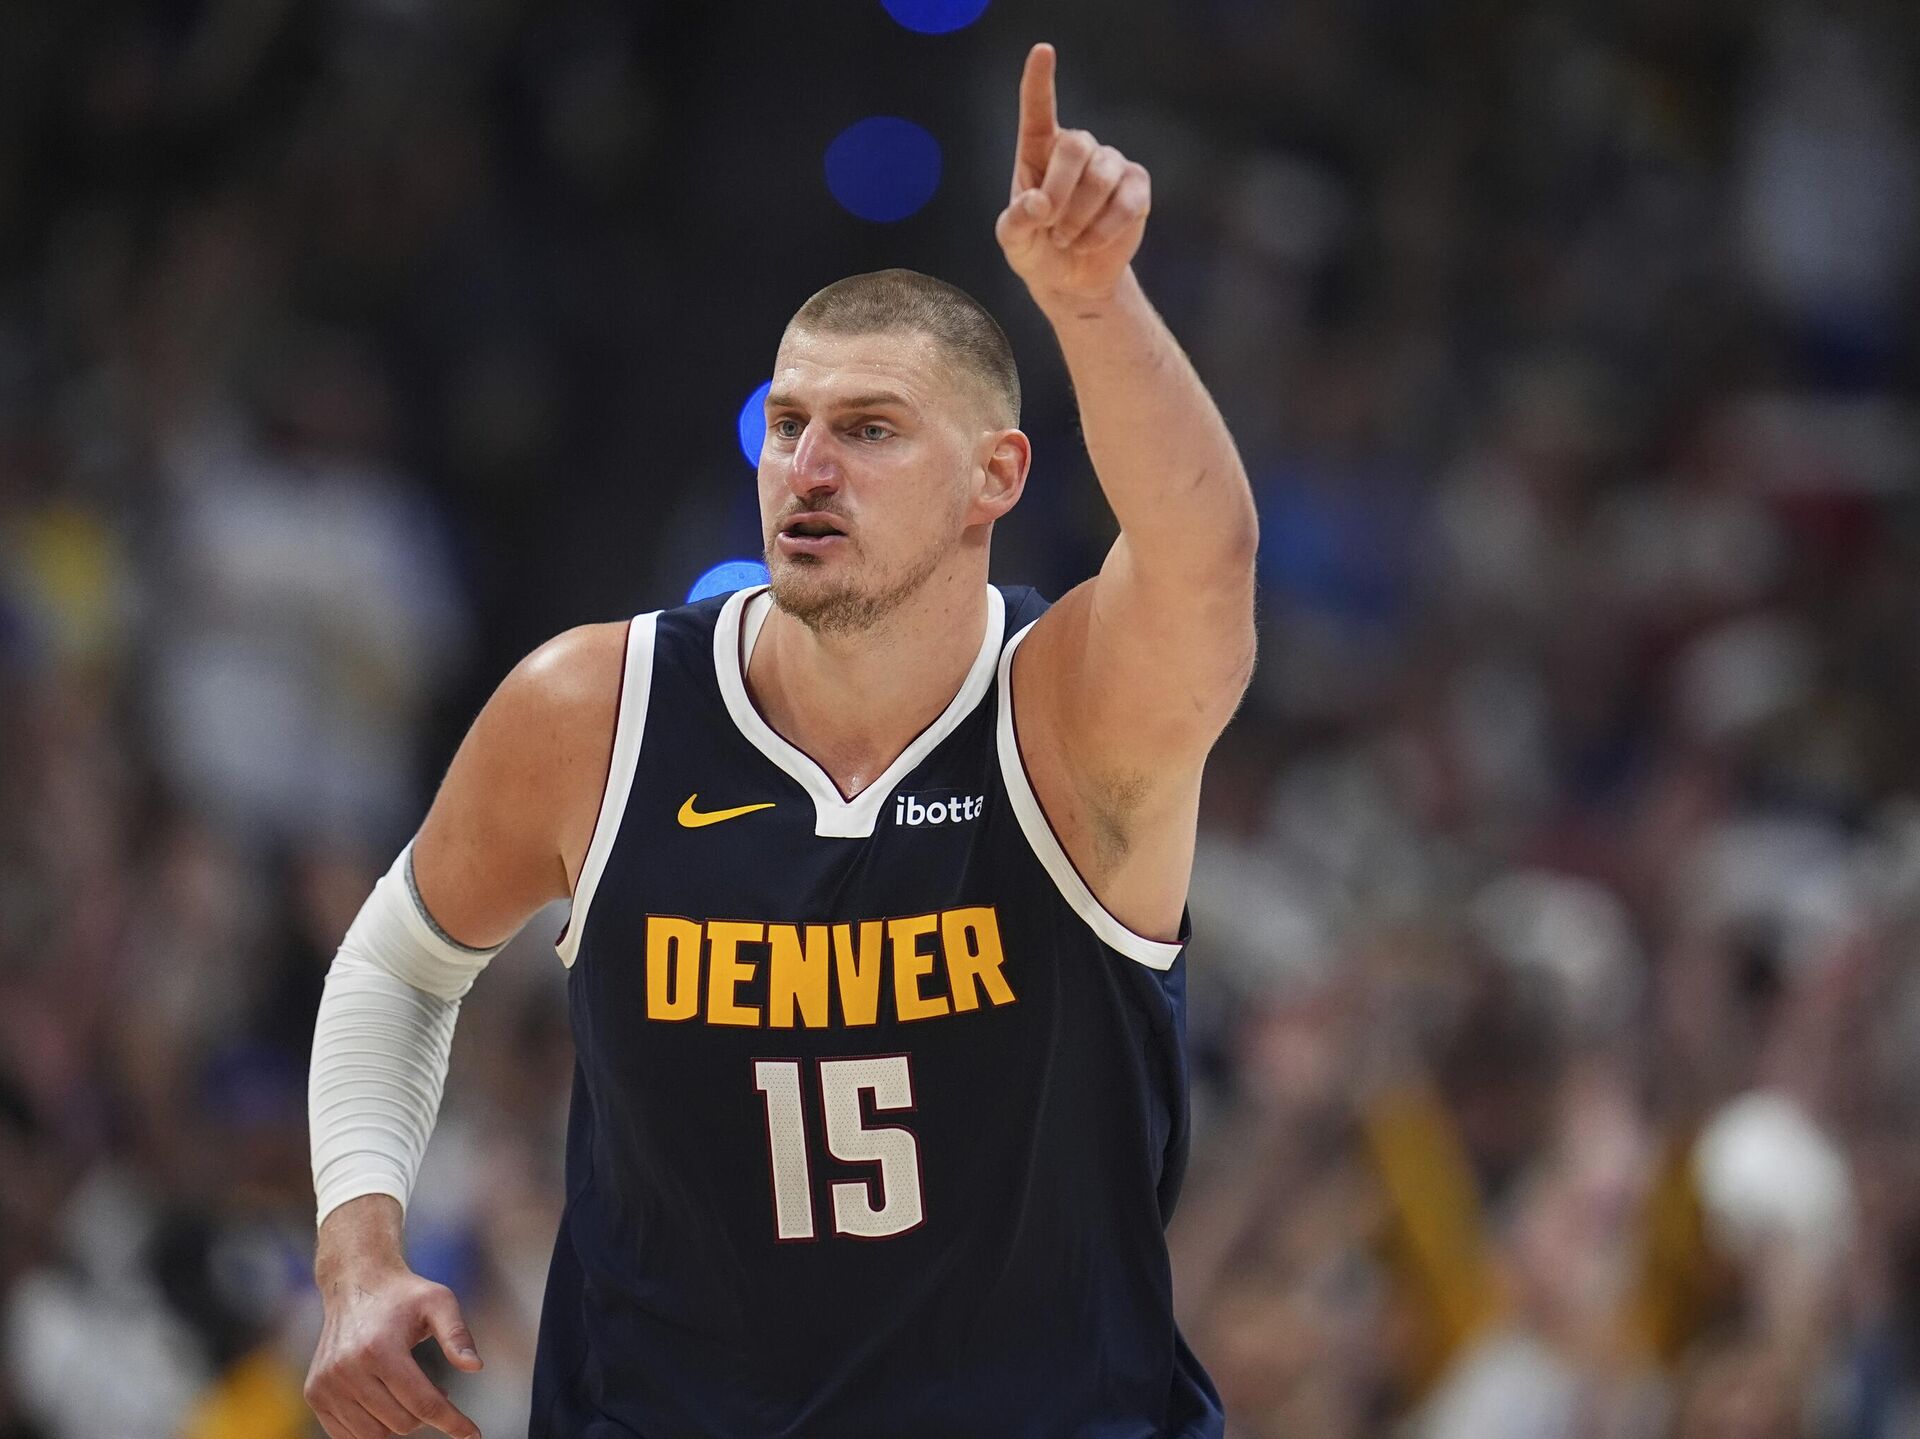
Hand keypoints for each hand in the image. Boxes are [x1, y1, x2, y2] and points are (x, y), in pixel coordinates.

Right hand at [305, 1246, 484, 1438]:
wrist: (355, 1284)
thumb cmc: (404, 1295)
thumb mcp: (440, 1302)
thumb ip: (457, 1335)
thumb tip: (475, 1367)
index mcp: (379, 1348)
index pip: (423, 1403)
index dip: (452, 1422)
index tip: (473, 1434)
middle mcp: (347, 1369)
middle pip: (401, 1423)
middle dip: (426, 1415)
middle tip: (437, 1391)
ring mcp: (326, 1384)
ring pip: (375, 1435)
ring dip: (400, 1423)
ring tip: (411, 1393)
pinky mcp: (315, 1393)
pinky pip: (348, 1436)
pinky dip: (373, 1428)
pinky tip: (387, 1403)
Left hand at [995, 43, 1151, 307]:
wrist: (1072, 281)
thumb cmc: (1037, 251)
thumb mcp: (1013, 242)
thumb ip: (1016, 221)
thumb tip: (1038, 203)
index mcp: (1038, 151)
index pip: (1039, 109)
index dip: (1040, 80)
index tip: (1043, 50)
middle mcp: (1076, 148)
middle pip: (1075, 146)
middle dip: (1061, 191)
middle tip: (1051, 227)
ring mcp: (1110, 164)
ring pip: (1102, 177)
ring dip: (1080, 217)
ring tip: (1067, 240)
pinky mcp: (1136, 187)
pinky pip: (1126, 202)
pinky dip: (1103, 230)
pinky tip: (1088, 242)